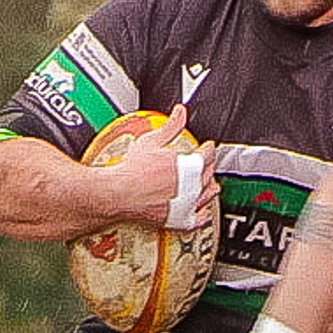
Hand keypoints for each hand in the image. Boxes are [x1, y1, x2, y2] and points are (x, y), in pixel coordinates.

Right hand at [105, 105, 219, 226]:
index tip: (208, 146)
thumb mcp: (153, 140)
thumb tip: (180, 112)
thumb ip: (171, 126)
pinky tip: (204, 213)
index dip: (209, 149)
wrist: (119, 194)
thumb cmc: (133, 170)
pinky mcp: (179, 220)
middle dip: (210, 167)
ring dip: (211, 190)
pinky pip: (198, 220)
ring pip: (207, 196)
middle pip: (209, 175)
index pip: (207, 154)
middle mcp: (194, 187)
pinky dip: (204, 215)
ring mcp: (188, 205)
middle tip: (208, 164)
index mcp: (190, 166)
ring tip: (213, 187)